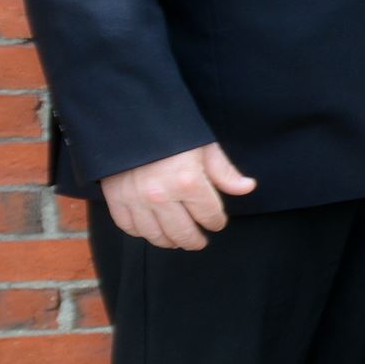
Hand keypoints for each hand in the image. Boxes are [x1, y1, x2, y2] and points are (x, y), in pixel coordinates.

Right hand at [100, 143, 257, 250]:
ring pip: (156, 235)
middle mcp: (161, 196)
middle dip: (195, 240)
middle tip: (199, 242)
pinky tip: (152, 231)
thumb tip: (247, 188)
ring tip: (178, 241)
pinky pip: (130, 228)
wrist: (132, 122)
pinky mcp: (116, 199)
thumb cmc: (174, 132)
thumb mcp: (205, 148)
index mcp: (188, 182)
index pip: (209, 215)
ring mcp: (136, 200)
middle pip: (183, 233)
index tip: (217, 223)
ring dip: (170, 242)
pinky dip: (142, 233)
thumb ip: (225, 173)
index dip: (217, 222)